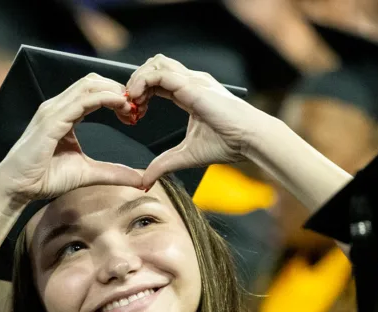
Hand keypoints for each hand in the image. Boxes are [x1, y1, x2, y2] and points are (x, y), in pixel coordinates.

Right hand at [0, 74, 142, 204]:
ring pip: (88, 85)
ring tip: (131, 106)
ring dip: (114, 91)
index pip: (94, 92)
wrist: (18, 188)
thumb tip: (140, 179)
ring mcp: (53, 111)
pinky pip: (81, 101)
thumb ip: (113, 172)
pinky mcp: (51, 121)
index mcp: (65, 114)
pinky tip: (120, 104)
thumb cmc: (45, 178)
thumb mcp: (88, 173)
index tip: (134, 112)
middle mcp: (58, 107)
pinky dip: (104, 98)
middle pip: (93, 82)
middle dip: (118, 89)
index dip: (116, 96)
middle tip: (137, 107)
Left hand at [124, 54, 266, 188]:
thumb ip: (163, 165)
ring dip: (137, 79)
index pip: (158, 82)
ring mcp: (191, 80)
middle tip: (129, 107)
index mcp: (189, 94)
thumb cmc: (228, 144)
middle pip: (154, 66)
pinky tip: (138, 100)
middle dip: (136, 83)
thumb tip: (144, 182)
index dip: (141, 93)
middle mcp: (190, 82)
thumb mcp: (186, 156)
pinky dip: (143, 83)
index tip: (133, 114)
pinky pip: (159, 73)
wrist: (248, 139)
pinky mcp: (191, 85)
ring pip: (155, 63)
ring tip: (132, 102)